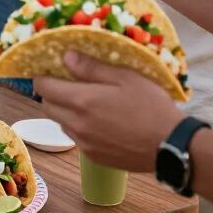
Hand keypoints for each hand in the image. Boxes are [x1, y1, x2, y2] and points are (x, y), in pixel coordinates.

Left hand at [35, 52, 182, 170]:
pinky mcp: (94, 157)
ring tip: (84, 100)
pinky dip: (77, 126)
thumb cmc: (150, 106)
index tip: (50, 68)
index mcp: (81, 102)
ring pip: (60, 122)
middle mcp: (77, 125)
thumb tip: (66, 56)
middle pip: (47, 106)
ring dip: (64, 109)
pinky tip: (96, 119)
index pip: (43, 87)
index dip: (42, 75)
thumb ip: (91, 68)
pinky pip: (75, 137)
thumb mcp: (124, 77)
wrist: (170, 146)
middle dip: (51, 92)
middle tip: (68, 81)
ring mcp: (84, 144)